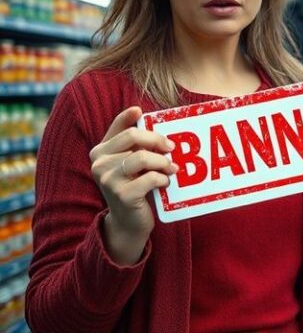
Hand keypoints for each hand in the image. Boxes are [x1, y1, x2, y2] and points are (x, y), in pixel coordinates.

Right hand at [89, 106, 177, 264]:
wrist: (127, 222)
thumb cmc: (133, 186)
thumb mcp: (130, 163)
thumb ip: (134, 145)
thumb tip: (146, 118)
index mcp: (100, 151)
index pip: (117, 127)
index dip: (129, 116)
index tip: (141, 112)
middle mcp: (99, 163)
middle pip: (134, 136)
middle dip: (157, 140)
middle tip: (172, 148)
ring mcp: (108, 179)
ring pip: (143, 157)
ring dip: (163, 162)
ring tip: (170, 168)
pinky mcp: (122, 194)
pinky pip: (150, 178)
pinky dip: (163, 178)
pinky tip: (165, 182)